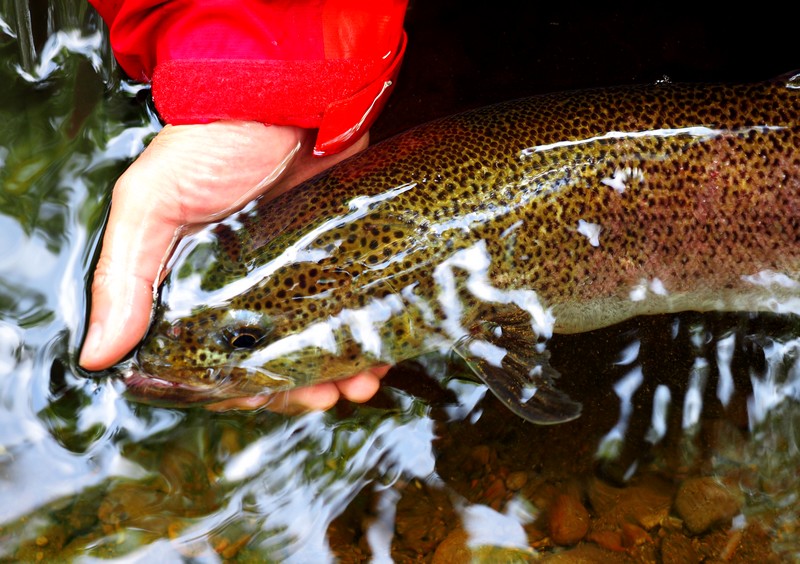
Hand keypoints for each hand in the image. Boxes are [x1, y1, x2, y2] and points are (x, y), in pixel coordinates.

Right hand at [80, 120, 387, 411]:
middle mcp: (249, 285)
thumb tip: (98, 354)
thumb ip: (123, 274)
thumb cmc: (209, 143)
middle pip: (277, 355)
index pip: (215, 357)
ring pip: (321, 337)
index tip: (270, 400)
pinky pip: (354, 303)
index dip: (242, 388)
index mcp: (197, 286)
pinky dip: (367, 330)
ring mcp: (299, 269)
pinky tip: (383, 349)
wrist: (282, 90)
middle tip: (331, 394)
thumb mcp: (152, 204)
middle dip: (302, 384)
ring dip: (342, 365)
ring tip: (364, 381)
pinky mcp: (337, 251)